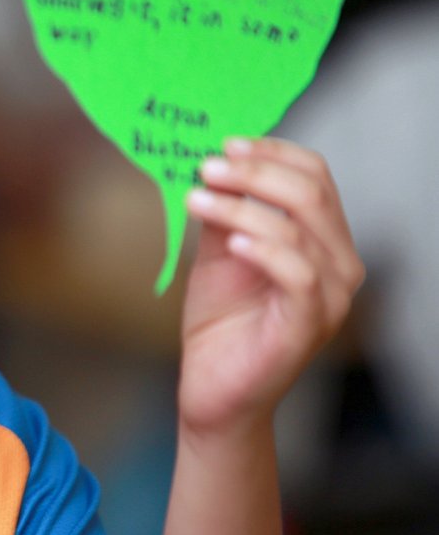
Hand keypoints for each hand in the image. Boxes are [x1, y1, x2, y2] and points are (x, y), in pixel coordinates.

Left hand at [179, 136, 363, 437]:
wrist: (213, 390)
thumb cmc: (221, 322)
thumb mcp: (218, 253)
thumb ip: (224, 211)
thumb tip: (213, 162)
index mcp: (322, 241)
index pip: (316, 177)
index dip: (272, 152)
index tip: (225, 144)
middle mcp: (338, 266)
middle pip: (311, 194)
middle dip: (254, 171)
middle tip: (206, 167)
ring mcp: (329, 299)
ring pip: (299, 229)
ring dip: (241, 205)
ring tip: (195, 198)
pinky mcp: (308, 327)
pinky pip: (298, 275)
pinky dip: (264, 248)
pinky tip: (229, 240)